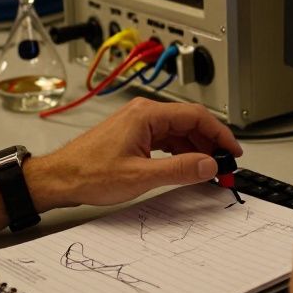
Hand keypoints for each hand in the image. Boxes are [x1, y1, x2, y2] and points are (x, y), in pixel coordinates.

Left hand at [24, 97, 242, 209]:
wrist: (59, 178)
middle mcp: (144, 113)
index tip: (232, 151)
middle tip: (224, 165)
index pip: (196, 116)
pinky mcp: (134, 135)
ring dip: (196, 148)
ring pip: (179, 131)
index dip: (220, 133)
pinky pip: (167, 138)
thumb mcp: (140, 176)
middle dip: (210, 143)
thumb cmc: (88, 173)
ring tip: (208, 168)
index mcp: (147, 114)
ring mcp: (139, 123)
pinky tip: (186, 165)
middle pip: (190, 122)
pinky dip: (181, 151)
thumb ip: (179, 169)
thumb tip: (208, 164)